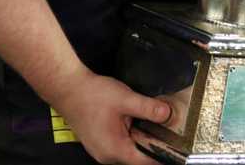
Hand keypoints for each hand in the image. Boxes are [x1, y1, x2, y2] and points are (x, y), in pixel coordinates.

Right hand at [49, 71, 170, 164]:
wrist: (67, 87)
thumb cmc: (92, 95)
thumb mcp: (125, 99)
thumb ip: (149, 108)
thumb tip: (168, 115)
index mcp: (115, 150)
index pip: (147, 161)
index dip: (163, 153)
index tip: (177, 144)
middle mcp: (108, 156)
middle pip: (139, 156)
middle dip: (153, 142)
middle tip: (167, 127)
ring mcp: (102, 150)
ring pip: (130, 149)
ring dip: (141, 137)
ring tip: (150, 120)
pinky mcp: (99, 142)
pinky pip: (120, 143)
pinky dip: (130, 134)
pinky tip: (133, 119)